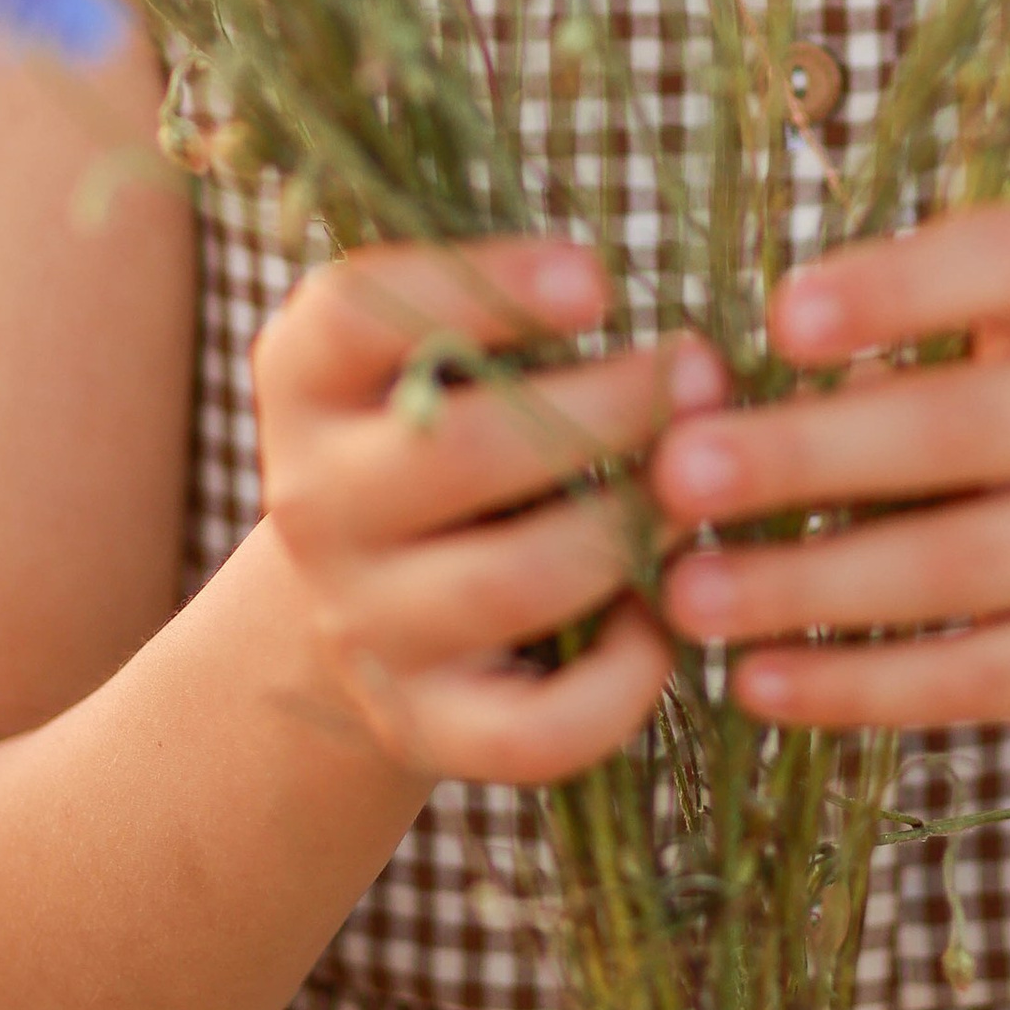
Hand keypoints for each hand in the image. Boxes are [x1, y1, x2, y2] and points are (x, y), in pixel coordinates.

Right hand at [251, 235, 724, 787]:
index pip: (356, 312)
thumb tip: (654, 317)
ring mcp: (364, 626)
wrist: (353, 611)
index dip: (482, 287)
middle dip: (608, 410)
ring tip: (703, 486)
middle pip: (463, 452)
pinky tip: (663, 617)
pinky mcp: (425, 729)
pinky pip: (537, 729)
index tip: (597, 279)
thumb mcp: (432, 360)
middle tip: (701, 376)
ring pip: (511, 582)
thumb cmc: (440, 439)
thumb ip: (500, 316)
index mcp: (306, 383)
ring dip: (632, 528)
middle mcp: (314, 504)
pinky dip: (625, 679)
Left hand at [650, 208, 1009, 760]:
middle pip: (960, 426)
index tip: (778, 320)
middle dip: (804, 454)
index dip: (897, 285)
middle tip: (675, 475)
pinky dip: (852, 683)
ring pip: (954, 565)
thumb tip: (693, 391)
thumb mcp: (968, 375)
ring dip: (804, 582)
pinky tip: (758, 681)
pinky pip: (969, 676)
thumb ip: (861, 368)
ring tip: (687, 595)